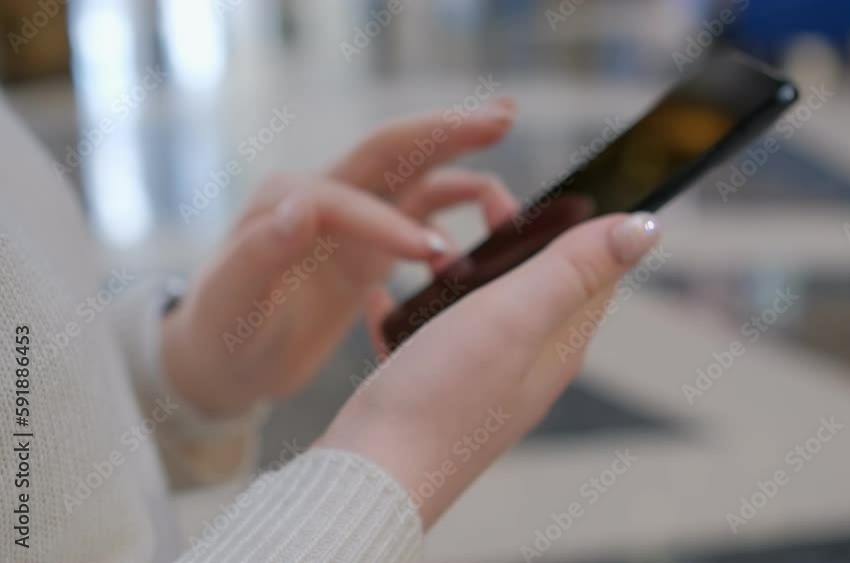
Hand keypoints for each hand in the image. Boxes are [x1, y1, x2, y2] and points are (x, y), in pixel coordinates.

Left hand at [162, 100, 519, 416]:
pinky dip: (457, 228)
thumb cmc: (222, 335)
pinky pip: (423, 220)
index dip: (393, 224)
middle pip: (397, 152)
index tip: (434, 257)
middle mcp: (326, 196)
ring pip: (419, 181)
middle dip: (450, 133)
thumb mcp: (231, 304)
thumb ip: (258, 255)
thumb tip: (300, 208)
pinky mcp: (370, 244)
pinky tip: (478, 258)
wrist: (224, 361)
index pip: (352, 198)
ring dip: (466, 178)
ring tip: (510, 208)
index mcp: (290, 201)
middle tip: (505, 117)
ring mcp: (353, 219)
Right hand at [317, 212, 661, 527]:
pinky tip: (384, 304)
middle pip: (537, 284)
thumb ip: (575, 268)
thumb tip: (646, 227)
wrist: (371, 474)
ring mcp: (484, 380)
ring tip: (428, 261)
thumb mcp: (515, 316)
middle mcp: (530, 363)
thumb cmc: (442, 396)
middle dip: (511, 242)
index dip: (576, 226)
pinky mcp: (440, 391)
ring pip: (483, 307)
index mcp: (560, 344)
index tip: (538, 199)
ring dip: (460, 274)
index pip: (595, 273)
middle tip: (478, 215)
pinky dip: (414, 313)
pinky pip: (433, 337)